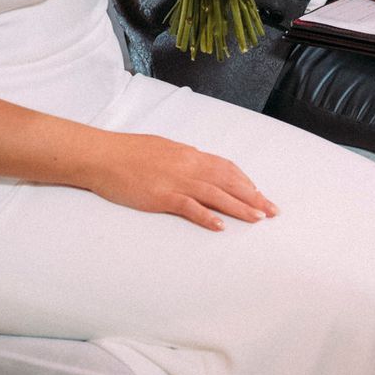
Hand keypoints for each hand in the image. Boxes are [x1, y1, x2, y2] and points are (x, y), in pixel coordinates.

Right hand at [88, 132, 277, 230]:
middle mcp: (188, 166)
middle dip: (253, 197)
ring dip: (239, 207)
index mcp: (189, 154)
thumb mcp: (163, 149)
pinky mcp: (162, 196)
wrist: (102, 156)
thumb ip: (183, 159)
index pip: (226, 168)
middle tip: (272, 211)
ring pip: (216, 194)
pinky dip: (207, 216)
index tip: (259, 193)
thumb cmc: (129, 152)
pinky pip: (189, 207)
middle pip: (229, 182)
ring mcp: (176, 181)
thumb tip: (198, 165)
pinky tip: (220, 226)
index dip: (245, 181)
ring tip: (257, 219)